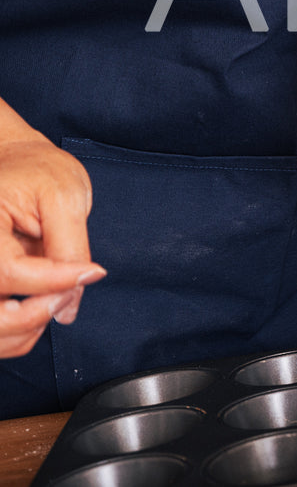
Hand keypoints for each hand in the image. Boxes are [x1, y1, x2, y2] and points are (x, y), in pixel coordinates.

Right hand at [0, 133, 104, 357]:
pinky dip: (15, 332)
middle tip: (66, 295)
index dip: (53, 281)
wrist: (16, 162)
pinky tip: (39, 306)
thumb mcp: (65, 197)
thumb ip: (69, 248)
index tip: (90, 272)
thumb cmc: (39, 172)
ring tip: (55, 299)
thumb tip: (69, 305)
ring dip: (23, 329)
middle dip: (32, 316)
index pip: (7, 272)